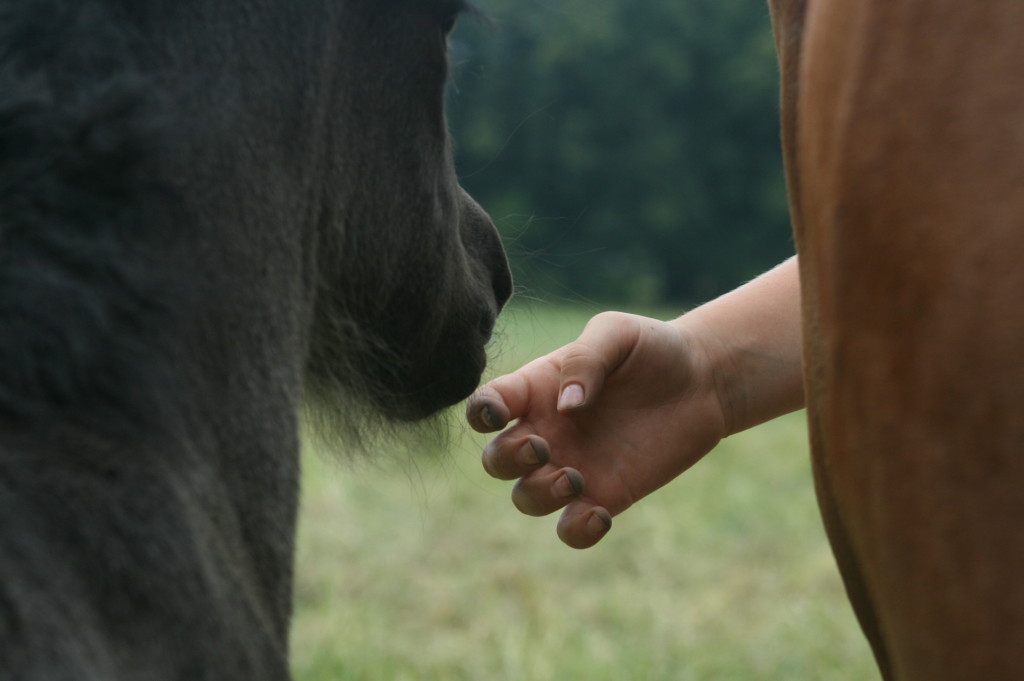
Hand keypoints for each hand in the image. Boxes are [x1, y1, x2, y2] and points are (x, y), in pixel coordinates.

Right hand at [467, 311, 728, 548]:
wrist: (703, 381)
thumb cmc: (653, 348)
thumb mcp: (616, 333)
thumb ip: (585, 360)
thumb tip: (565, 405)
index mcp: (537, 389)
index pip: (487, 406)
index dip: (481, 414)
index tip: (500, 415)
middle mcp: (547, 431)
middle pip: (496, 460)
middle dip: (508, 460)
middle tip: (543, 447)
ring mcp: (573, 466)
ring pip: (526, 498)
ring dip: (538, 495)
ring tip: (574, 478)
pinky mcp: (606, 496)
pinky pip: (572, 528)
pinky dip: (575, 531)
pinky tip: (598, 515)